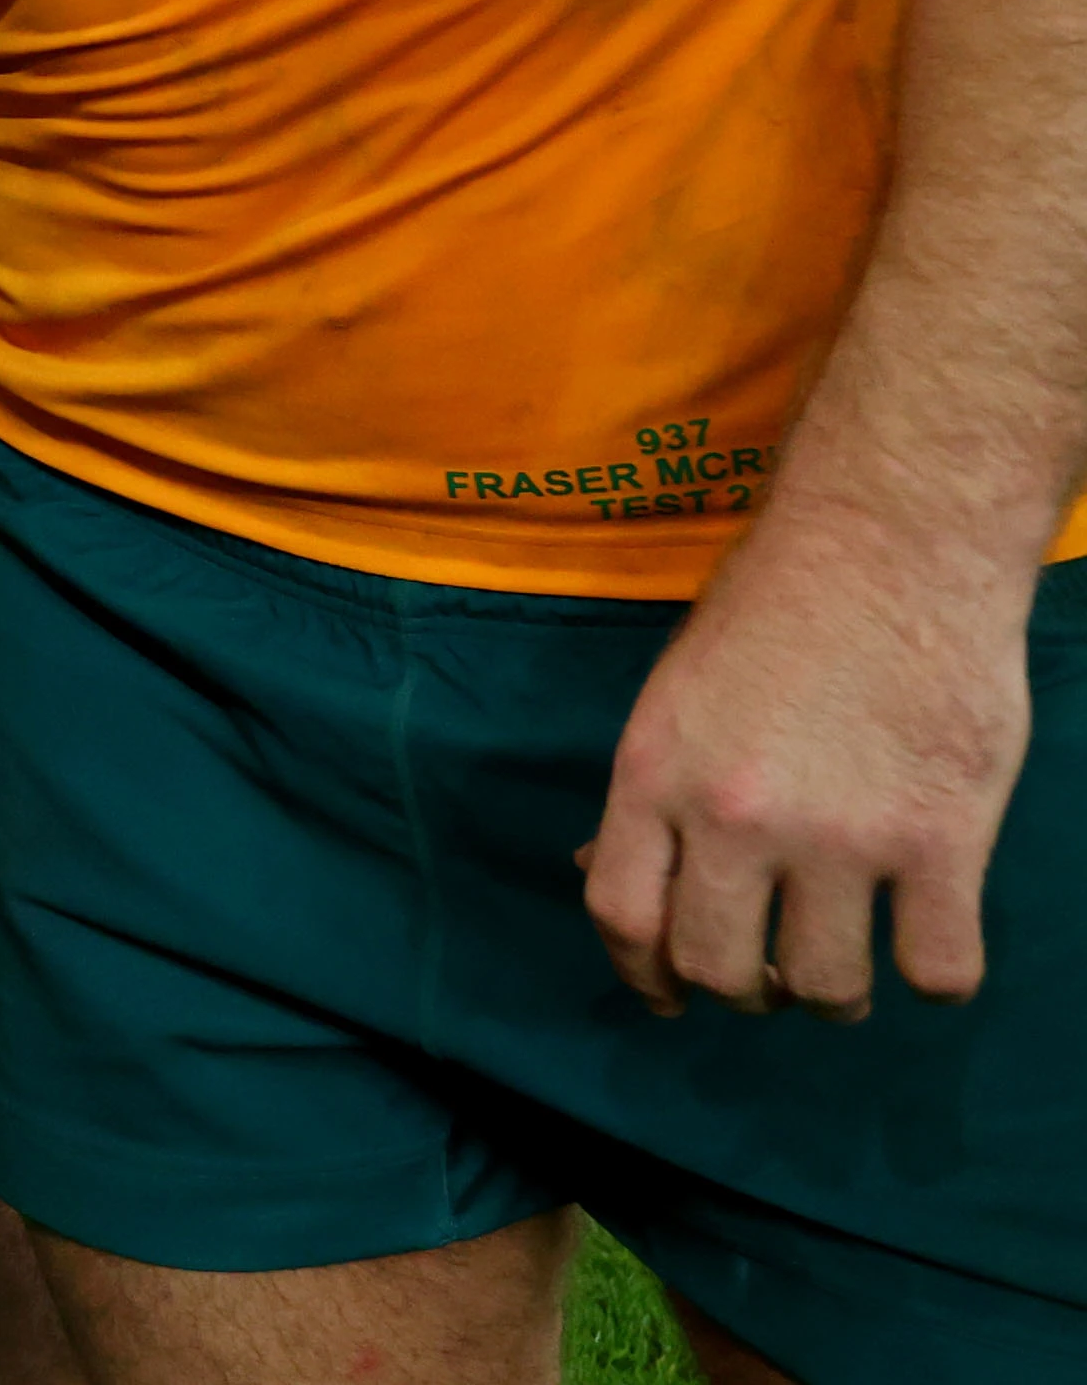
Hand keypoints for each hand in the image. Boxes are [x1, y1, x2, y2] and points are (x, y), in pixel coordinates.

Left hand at [581, 506, 1032, 1019]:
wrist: (890, 547)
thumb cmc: (777, 609)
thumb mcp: (675, 695)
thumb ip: (651, 794)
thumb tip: (601, 873)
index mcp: (655, 774)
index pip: (624, 915)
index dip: (643, 975)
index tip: (669, 997)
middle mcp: (736, 817)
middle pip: (721, 970)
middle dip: (745, 994)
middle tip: (774, 977)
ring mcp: (840, 836)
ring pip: (826, 986)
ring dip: (834, 996)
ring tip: (847, 964)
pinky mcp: (942, 841)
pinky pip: (937, 968)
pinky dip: (934, 974)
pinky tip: (927, 941)